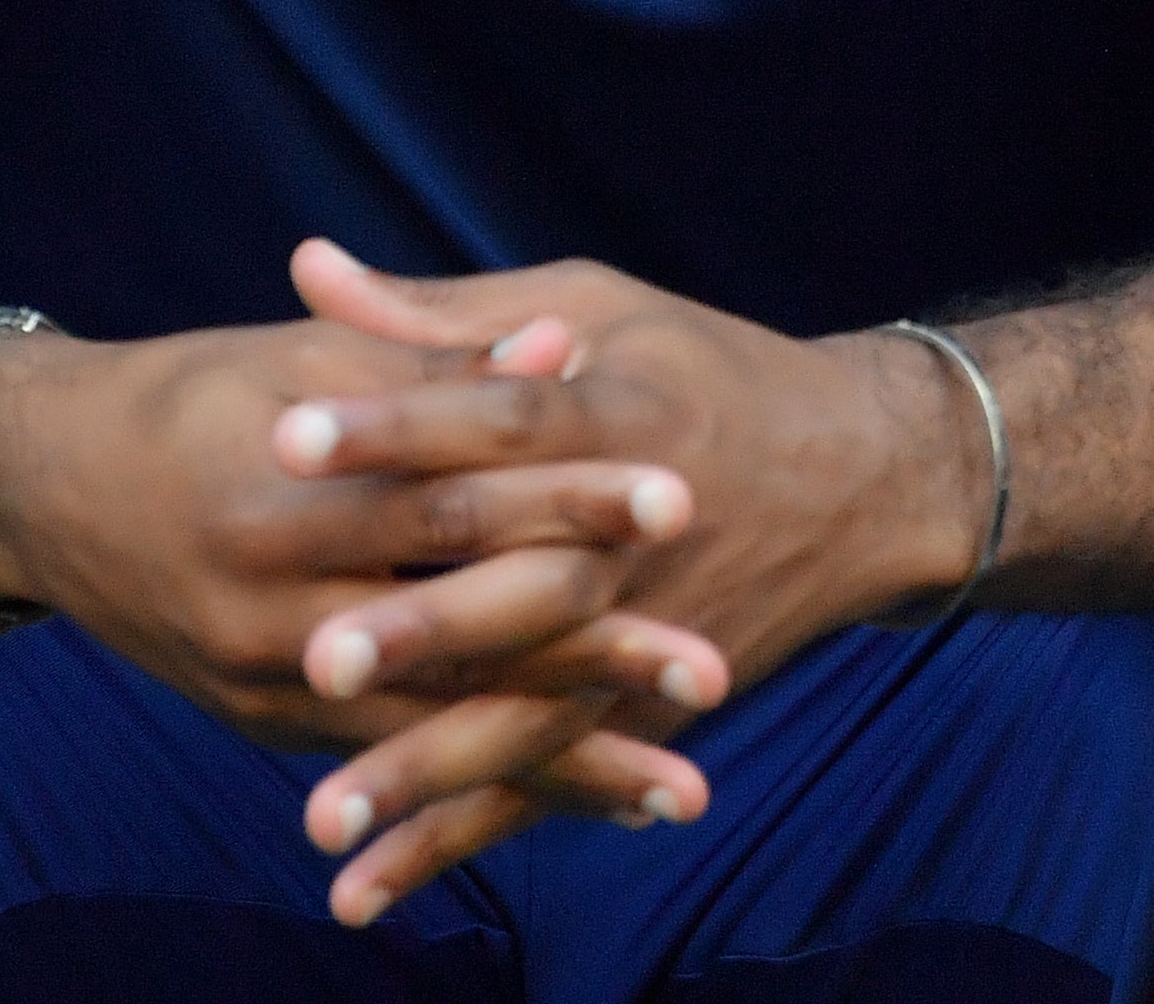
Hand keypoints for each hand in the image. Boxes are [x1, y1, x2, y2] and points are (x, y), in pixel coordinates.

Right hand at [0, 297, 725, 853]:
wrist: (45, 486)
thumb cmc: (195, 395)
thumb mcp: (308, 362)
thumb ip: (436, 363)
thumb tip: (559, 341)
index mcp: (295, 492)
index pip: (457, 501)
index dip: (570, 499)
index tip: (682, 499)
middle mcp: (276, 604)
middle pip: (460, 635)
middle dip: (590, 660)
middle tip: (710, 674)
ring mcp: (265, 679)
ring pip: (437, 729)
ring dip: (563, 763)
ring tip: (680, 791)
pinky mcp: (263, 722)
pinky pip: (391, 763)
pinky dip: (487, 788)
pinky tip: (581, 806)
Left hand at [258, 240, 979, 919]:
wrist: (867, 476)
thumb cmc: (703, 370)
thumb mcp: (591, 309)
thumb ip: (441, 313)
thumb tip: (304, 268)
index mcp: (622, 410)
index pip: (500, 417)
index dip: (397, 422)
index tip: (286, 434)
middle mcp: (642, 531)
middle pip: (525, 579)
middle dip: (424, 623)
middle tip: (315, 655)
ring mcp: (657, 630)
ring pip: (537, 705)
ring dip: (434, 768)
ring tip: (325, 817)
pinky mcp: (657, 705)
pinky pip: (556, 778)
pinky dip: (470, 836)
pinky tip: (376, 885)